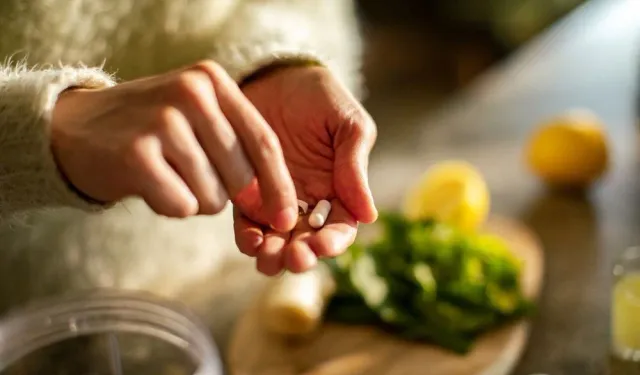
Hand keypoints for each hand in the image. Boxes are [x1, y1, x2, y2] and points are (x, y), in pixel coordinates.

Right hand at [50, 60, 297, 230]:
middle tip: (189, 175)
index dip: (280, 186)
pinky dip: (169, 205)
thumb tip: (275, 206)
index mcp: (212, 80)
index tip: (287, 218)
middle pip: (241, 176)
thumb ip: (238, 147)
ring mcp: (163, 122)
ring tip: (165, 173)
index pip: (264, 141)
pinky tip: (148, 183)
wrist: (73, 129)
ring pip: (212, 197)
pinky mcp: (137, 155)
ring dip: (193, 199)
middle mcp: (191, 93)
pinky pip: (181, 206)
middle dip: (223, 192)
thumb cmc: (150, 131)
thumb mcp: (196, 117)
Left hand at [235, 65, 377, 274]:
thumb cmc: (319, 96)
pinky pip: (246, 223)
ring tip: (268, 258)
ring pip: (277, 240)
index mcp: (339, 190)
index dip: (333, 242)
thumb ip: (355, 166)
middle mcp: (308, 203)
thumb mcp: (348, 124)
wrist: (275, 75)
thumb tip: (369, 216)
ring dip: (273, 256)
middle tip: (293, 258)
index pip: (340, 228)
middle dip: (301, 256)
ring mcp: (275, 200)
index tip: (323, 245)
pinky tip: (250, 240)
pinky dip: (248, 238)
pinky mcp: (246, 193)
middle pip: (307, 243)